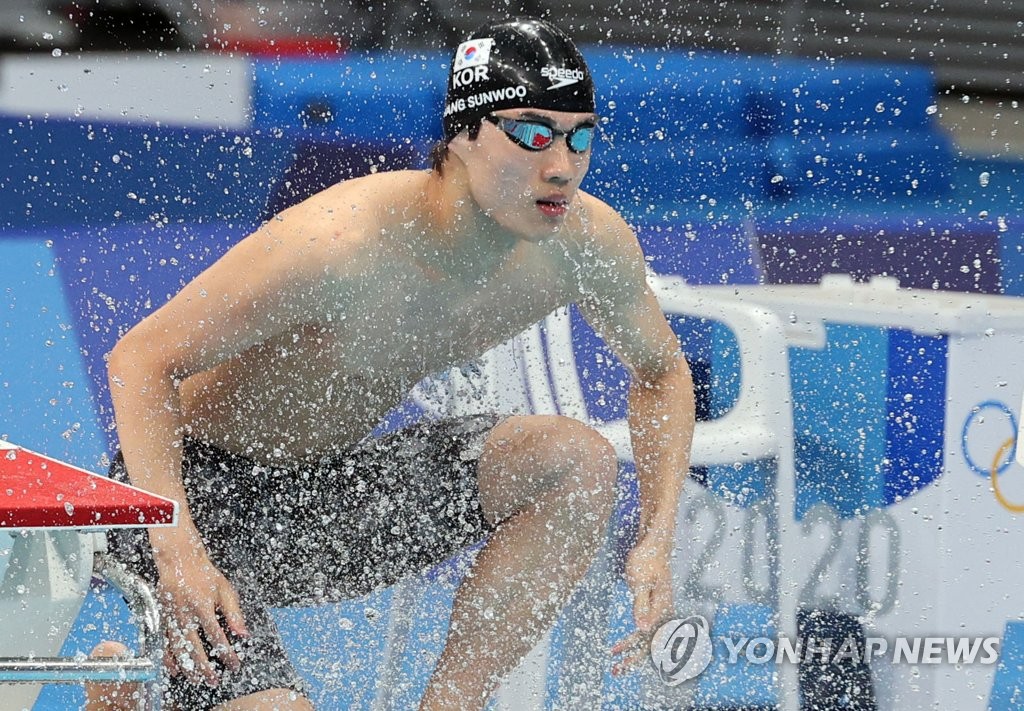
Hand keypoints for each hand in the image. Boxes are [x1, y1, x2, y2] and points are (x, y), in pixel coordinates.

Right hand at [150, 527, 249, 685]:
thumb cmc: (204, 573)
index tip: (234, 663)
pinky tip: (174, 670)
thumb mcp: (224, 589)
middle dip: (205, 667)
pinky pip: (163, 643)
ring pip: (177, 649)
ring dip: (187, 667)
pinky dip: (168, 658)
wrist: (178, 559)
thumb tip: (243, 633)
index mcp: (202, 606)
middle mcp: (184, 614)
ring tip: (197, 680)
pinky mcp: (161, 618)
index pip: (217, 636)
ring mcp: (170, 617)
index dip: (226, 653)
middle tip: (213, 680)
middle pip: (194, 647)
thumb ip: (234, 612)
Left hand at [610, 533, 673, 676]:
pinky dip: (632, 640)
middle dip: (633, 660)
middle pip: (649, 643)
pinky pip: (644, 630)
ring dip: (631, 653)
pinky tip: (621, 646)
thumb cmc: (647, 560)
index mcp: (662, 608)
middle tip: (615, 672)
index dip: (633, 650)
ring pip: (646, 639)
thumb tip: (642, 629)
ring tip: (616, 666)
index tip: (619, 660)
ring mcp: (659, 611)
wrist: (655, 544)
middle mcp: (663, 612)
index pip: (648, 637)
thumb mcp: (640, 582)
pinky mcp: (653, 607)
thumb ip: (641, 606)